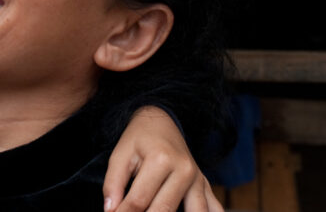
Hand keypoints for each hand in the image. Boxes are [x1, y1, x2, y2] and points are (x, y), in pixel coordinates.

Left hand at [103, 106, 223, 211]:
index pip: (139, 200)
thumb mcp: (120, 155)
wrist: (161, 122)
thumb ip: (113, 183)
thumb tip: (110, 210)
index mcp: (161, 160)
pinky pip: (214, 208)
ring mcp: (199, 180)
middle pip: (165, 209)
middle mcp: (185, 170)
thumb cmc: (138, 140)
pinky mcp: (206, 186)